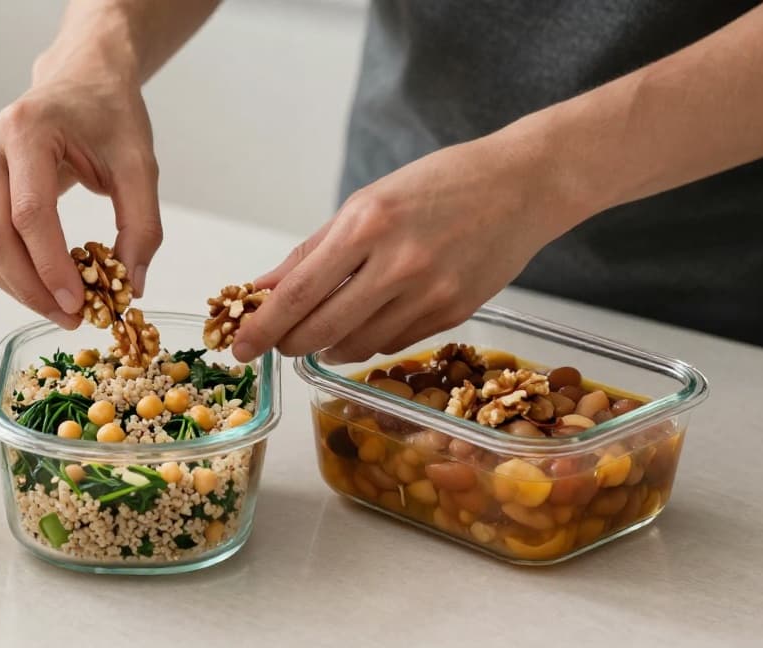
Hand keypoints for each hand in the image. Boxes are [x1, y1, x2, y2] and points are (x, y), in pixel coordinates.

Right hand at [0, 74, 162, 328]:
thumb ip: (142, 226)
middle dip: (30, 288)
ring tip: (60, 307)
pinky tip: (43, 285)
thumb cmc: (109, 115)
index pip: (30, 214)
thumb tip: (130, 286)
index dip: (51, 267)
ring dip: (17, 287)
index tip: (79, 305)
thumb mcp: (140, 165)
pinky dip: (10, 272)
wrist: (82, 80)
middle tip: (69, 318)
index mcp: (27, 129)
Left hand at [232, 135, 579, 362]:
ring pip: (356, 346)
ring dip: (326, 347)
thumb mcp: (366, 203)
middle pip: (321, 330)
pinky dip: (366, 342)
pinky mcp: (453, 314)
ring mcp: (429, 294)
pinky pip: (391, 344)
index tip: (240, 346)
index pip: (299, 292)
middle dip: (289, 344)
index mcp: (368, 225)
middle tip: (275, 344)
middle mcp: (398, 263)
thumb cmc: (439, 185)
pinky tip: (361, 325)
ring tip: (318, 333)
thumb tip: (262, 290)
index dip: (263, 327)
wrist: (522, 186)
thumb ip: (312, 252)